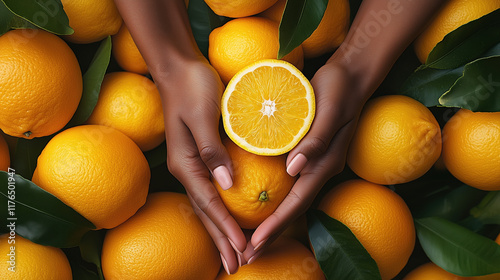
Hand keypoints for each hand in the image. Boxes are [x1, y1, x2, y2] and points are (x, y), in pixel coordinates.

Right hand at [157, 59, 246, 273]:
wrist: (179, 68)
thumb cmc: (192, 87)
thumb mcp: (203, 115)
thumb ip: (213, 151)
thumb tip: (228, 185)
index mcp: (186, 163)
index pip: (209, 202)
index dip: (226, 227)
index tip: (243, 248)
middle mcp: (187, 169)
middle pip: (206, 212)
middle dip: (222, 240)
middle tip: (237, 266)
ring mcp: (192, 165)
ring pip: (208, 206)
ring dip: (220, 232)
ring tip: (232, 255)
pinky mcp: (201, 157)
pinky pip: (211, 192)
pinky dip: (220, 211)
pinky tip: (229, 220)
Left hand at [243, 61, 369, 261]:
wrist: (351, 75)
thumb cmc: (340, 88)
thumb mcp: (329, 109)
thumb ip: (316, 139)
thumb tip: (293, 169)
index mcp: (325, 163)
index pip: (298, 201)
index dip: (277, 223)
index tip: (256, 242)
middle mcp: (320, 167)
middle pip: (293, 207)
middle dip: (271, 231)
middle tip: (247, 253)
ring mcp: (314, 161)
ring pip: (291, 198)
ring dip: (271, 219)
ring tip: (248, 236)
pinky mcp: (307, 151)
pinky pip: (290, 181)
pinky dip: (274, 196)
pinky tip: (256, 199)